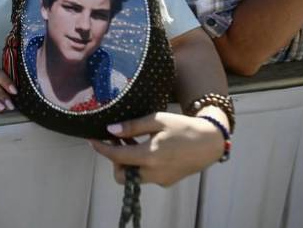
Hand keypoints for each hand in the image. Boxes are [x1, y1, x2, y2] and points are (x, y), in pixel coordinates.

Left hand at [89, 112, 223, 186]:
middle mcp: (153, 172)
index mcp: (149, 155)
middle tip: (119, 143)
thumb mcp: (157, 120)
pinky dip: (141, 166)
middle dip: (115, 161)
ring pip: (134, 177)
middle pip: (121, 175)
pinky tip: (148, 149)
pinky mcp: (167, 182)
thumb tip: (111, 130)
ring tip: (134, 143)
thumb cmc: (184, 127)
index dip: (101, 149)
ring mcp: (160, 180)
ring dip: (128, 163)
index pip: (116, 157)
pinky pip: (146, 176)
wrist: (210, 142)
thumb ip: (133, 126)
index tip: (92, 140)